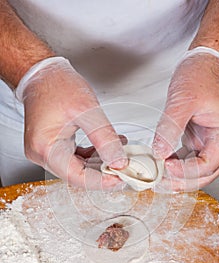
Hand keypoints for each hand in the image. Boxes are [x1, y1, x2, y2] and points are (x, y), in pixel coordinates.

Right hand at [20, 58, 127, 189]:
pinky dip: (93, 155)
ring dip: (101, 163)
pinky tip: (108, 147)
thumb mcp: (87, 110)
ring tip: (120, 153)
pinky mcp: (53, 146)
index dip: (101, 182)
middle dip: (104, 173)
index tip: (121, 178)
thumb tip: (118, 161)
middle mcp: (42, 154)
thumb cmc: (56, 85)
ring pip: (79, 168)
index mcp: (45, 148)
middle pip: (78, 175)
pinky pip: (76, 158)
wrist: (42, 73)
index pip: (77, 177)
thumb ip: (104, 138)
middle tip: (125, 167)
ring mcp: (46, 151)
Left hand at [152, 51, 218, 191]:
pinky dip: (175, 166)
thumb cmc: (201, 77)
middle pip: (206, 173)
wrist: (202, 64)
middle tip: (161, 183)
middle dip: (184, 182)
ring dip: (179, 177)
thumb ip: (170, 128)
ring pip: (197, 170)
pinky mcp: (197, 140)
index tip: (167, 166)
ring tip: (159, 179)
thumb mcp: (182, 101)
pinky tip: (162, 165)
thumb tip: (159, 152)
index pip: (210, 163)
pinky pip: (188, 160)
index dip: (188, 170)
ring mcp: (209, 142)